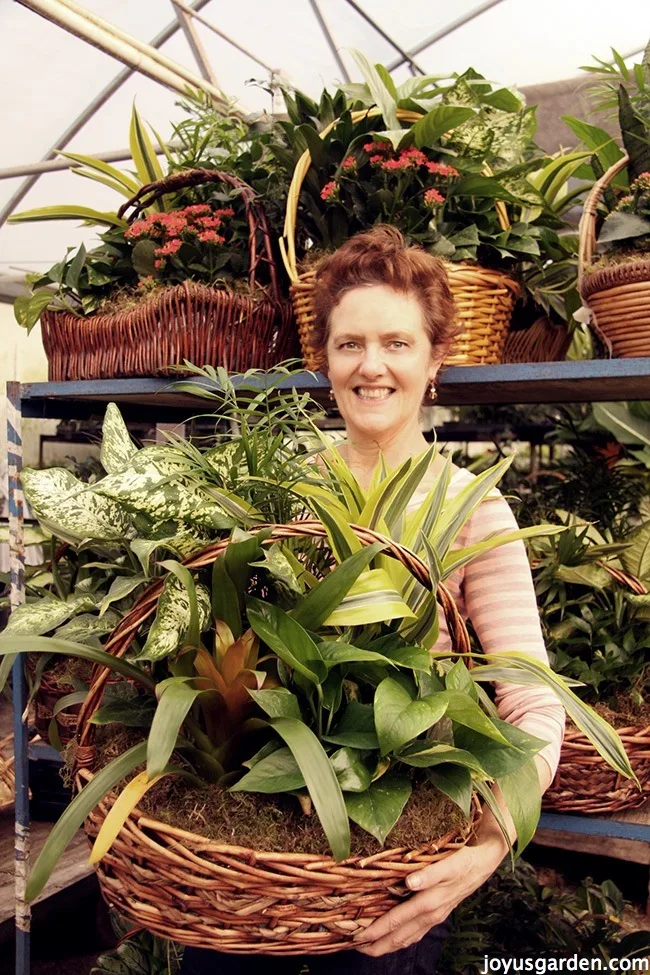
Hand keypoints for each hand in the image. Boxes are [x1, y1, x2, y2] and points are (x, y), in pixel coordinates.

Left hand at [352, 757, 551, 956]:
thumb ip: (481, 774)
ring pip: (425, 921)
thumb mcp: (494, 786)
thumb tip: (458, 751)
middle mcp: (469, 879)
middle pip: (432, 905)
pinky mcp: (450, 899)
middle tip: (369, 930)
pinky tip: (376, 945)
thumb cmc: (496, 800)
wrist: (512, 821)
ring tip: (364, 945)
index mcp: (481, 852)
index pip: (455, 868)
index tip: (409, 882)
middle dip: (399, 920)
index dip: (434, 877)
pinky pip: (424, 923)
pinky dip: (401, 936)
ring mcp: (459, 893)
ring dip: (394, 935)